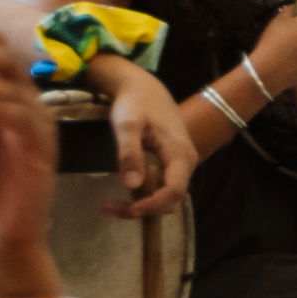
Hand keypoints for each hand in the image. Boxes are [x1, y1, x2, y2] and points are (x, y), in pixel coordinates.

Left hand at [106, 83, 198, 219]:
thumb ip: (130, 154)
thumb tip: (132, 185)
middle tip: (110, 208)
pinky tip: (124, 192)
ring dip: (142, 205)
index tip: (127, 208)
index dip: (152, 205)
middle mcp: (186, 162)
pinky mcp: (172, 164)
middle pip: (171, 199)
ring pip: (167, 196)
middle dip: (144, 210)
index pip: (174, 191)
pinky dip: (144, 195)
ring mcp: (181, 164)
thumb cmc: (135, 103)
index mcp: (180, 153)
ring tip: (111, 205)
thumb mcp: (127, 125)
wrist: (144, 87)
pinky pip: (163, 187)